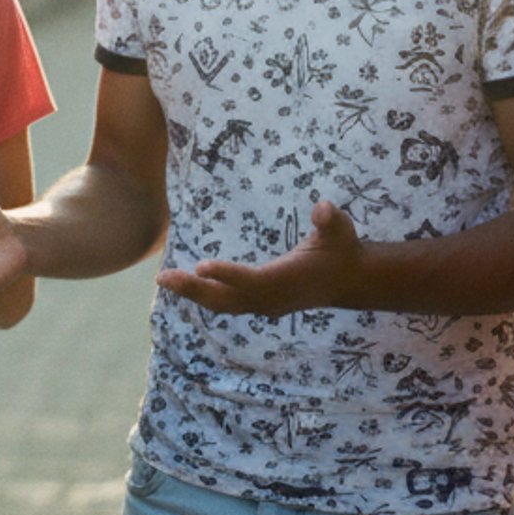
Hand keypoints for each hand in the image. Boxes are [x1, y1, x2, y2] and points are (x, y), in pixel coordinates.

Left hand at [158, 200, 363, 316]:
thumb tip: (324, 209)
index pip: (252, 280)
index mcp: (287, 279)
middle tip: (163, 276)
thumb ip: (331, 220)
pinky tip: (186, 287)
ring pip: (223, 304)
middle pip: (227, 298)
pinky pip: (228, 305)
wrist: (351, 279)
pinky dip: (205, 297)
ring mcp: (267, 305)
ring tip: (165, 280)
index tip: (200, 265)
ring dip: (194, 293)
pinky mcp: (263, 305)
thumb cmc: (342, 248)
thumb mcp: (340, 229)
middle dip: (194, 289)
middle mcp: (273, 298)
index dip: (227, 274)